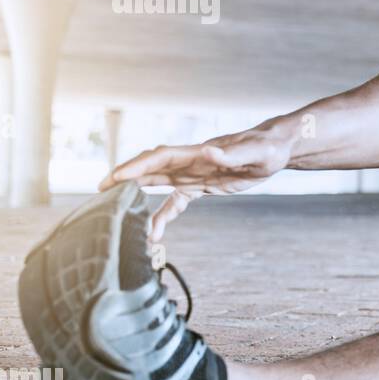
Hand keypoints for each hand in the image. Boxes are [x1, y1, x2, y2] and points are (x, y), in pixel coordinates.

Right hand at [98, 124, 297, 241]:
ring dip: (137, 195)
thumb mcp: (254, 152)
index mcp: (199, 152)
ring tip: (115, 212)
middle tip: (100, 190)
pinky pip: (176, 201)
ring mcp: (194, 174)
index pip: (161, 158)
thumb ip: (231, 154)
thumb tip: (209, 152)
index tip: (116, 177)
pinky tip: (154, 232)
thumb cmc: (267, 147)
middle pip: (150, 168)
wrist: (278, 148)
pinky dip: (163, 215)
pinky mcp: (202, 186)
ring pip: (158, 185)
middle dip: (125, 177)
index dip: (138, 166)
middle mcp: (191, 162)